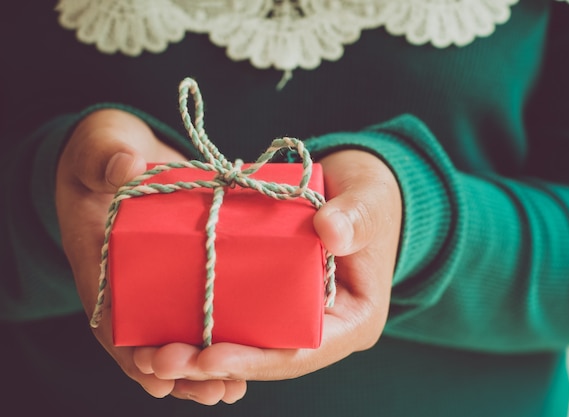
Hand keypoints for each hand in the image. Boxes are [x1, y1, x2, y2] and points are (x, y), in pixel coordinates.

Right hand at [55, 109, 246, 403]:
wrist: (124, 154)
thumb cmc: (105, 154)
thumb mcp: (101, 149)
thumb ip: (106, 158)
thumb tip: (126, 167)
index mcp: (101, 265)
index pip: (110, 320)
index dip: (130, 352)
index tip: (156, 374)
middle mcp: (130, 285)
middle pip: (149, 340)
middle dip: (180, 371)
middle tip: (216, 391)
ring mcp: (159, 282)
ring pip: (178, 334)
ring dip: (204, 366)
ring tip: (234, 389)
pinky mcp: (189, 271)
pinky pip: (202, 309)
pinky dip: (221, 334)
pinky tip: (250, 350)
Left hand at [136, 149, 401, 382]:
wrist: (355, 188)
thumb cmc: (372, 198)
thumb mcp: (371, 203)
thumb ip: (357, 217)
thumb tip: (330, 231)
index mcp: (352, 321)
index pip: (302, 352)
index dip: (256, 359)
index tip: (210, 357)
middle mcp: (321, 327)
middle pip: (265, 357)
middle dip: (214, 363)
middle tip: (161, 362)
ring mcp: (294, 313)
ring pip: (246, 341)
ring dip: (200, 351)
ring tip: (152, 354)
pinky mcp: (272, 295)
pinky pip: (239, 313)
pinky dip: (205, 320)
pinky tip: (166, 322)